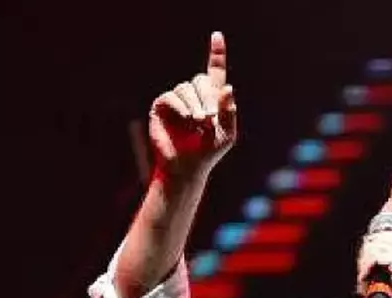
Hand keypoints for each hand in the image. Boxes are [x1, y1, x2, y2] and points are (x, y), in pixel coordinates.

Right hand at [148, 32, 237, 178]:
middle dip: (207, 97)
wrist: (186, 169)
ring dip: (194, 104)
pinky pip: (171, 97)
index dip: (216, 53)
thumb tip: (227, 87)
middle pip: (201, 80)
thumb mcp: (227, 134)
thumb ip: (229, 111)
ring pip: (186, 88)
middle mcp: (193, 96)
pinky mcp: (161, 107)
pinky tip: (187, 119)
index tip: (217, 36)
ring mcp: (177, 100)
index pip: (215, 71)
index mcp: (212, 99)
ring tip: (198, 123)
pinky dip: (180, 106)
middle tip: (209, 118)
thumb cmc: (207, 154)